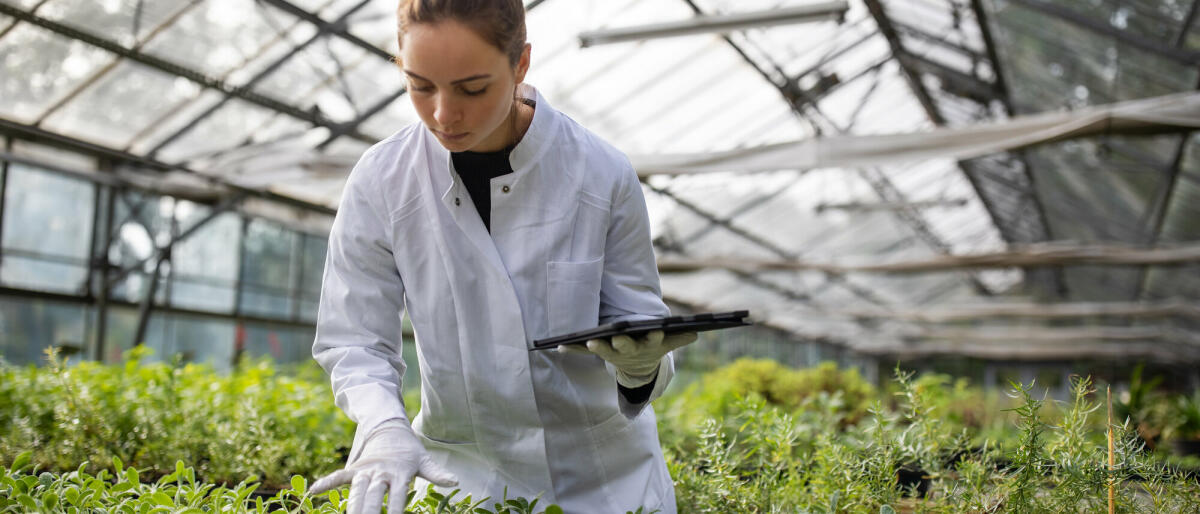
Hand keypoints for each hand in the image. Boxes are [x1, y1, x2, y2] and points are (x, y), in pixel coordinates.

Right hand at [310, 419, 457, 513]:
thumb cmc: (409, 449)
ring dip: (351, 505)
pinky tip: (313, 492)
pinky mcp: (355, 467)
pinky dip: (327, 482)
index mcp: (400, 473)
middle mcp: (381, 472)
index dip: (393, 511)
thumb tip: (455, 481)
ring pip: (356, 490)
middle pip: (373, 497)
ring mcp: (366, 469)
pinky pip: (339, 476)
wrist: (389, 426)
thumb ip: (436, 473)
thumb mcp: (424, 459)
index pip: (396, 498)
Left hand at [559, 330, 696, 386]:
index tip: (656, 332)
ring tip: (588, 340)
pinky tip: (558, 346)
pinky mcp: (600, 353)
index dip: (655, 337)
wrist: (639, 371)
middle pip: (626, 346)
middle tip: (617, 337)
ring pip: (604, 350)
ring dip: (596, 346)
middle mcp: (630, 351)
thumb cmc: (652, 348)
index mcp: (648, 346)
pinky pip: (584, 352)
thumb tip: (697, 332)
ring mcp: (614, 354)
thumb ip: (679, 338)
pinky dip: (572, 350)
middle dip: (622, 342)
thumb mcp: (667, 345)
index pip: (654, 341)